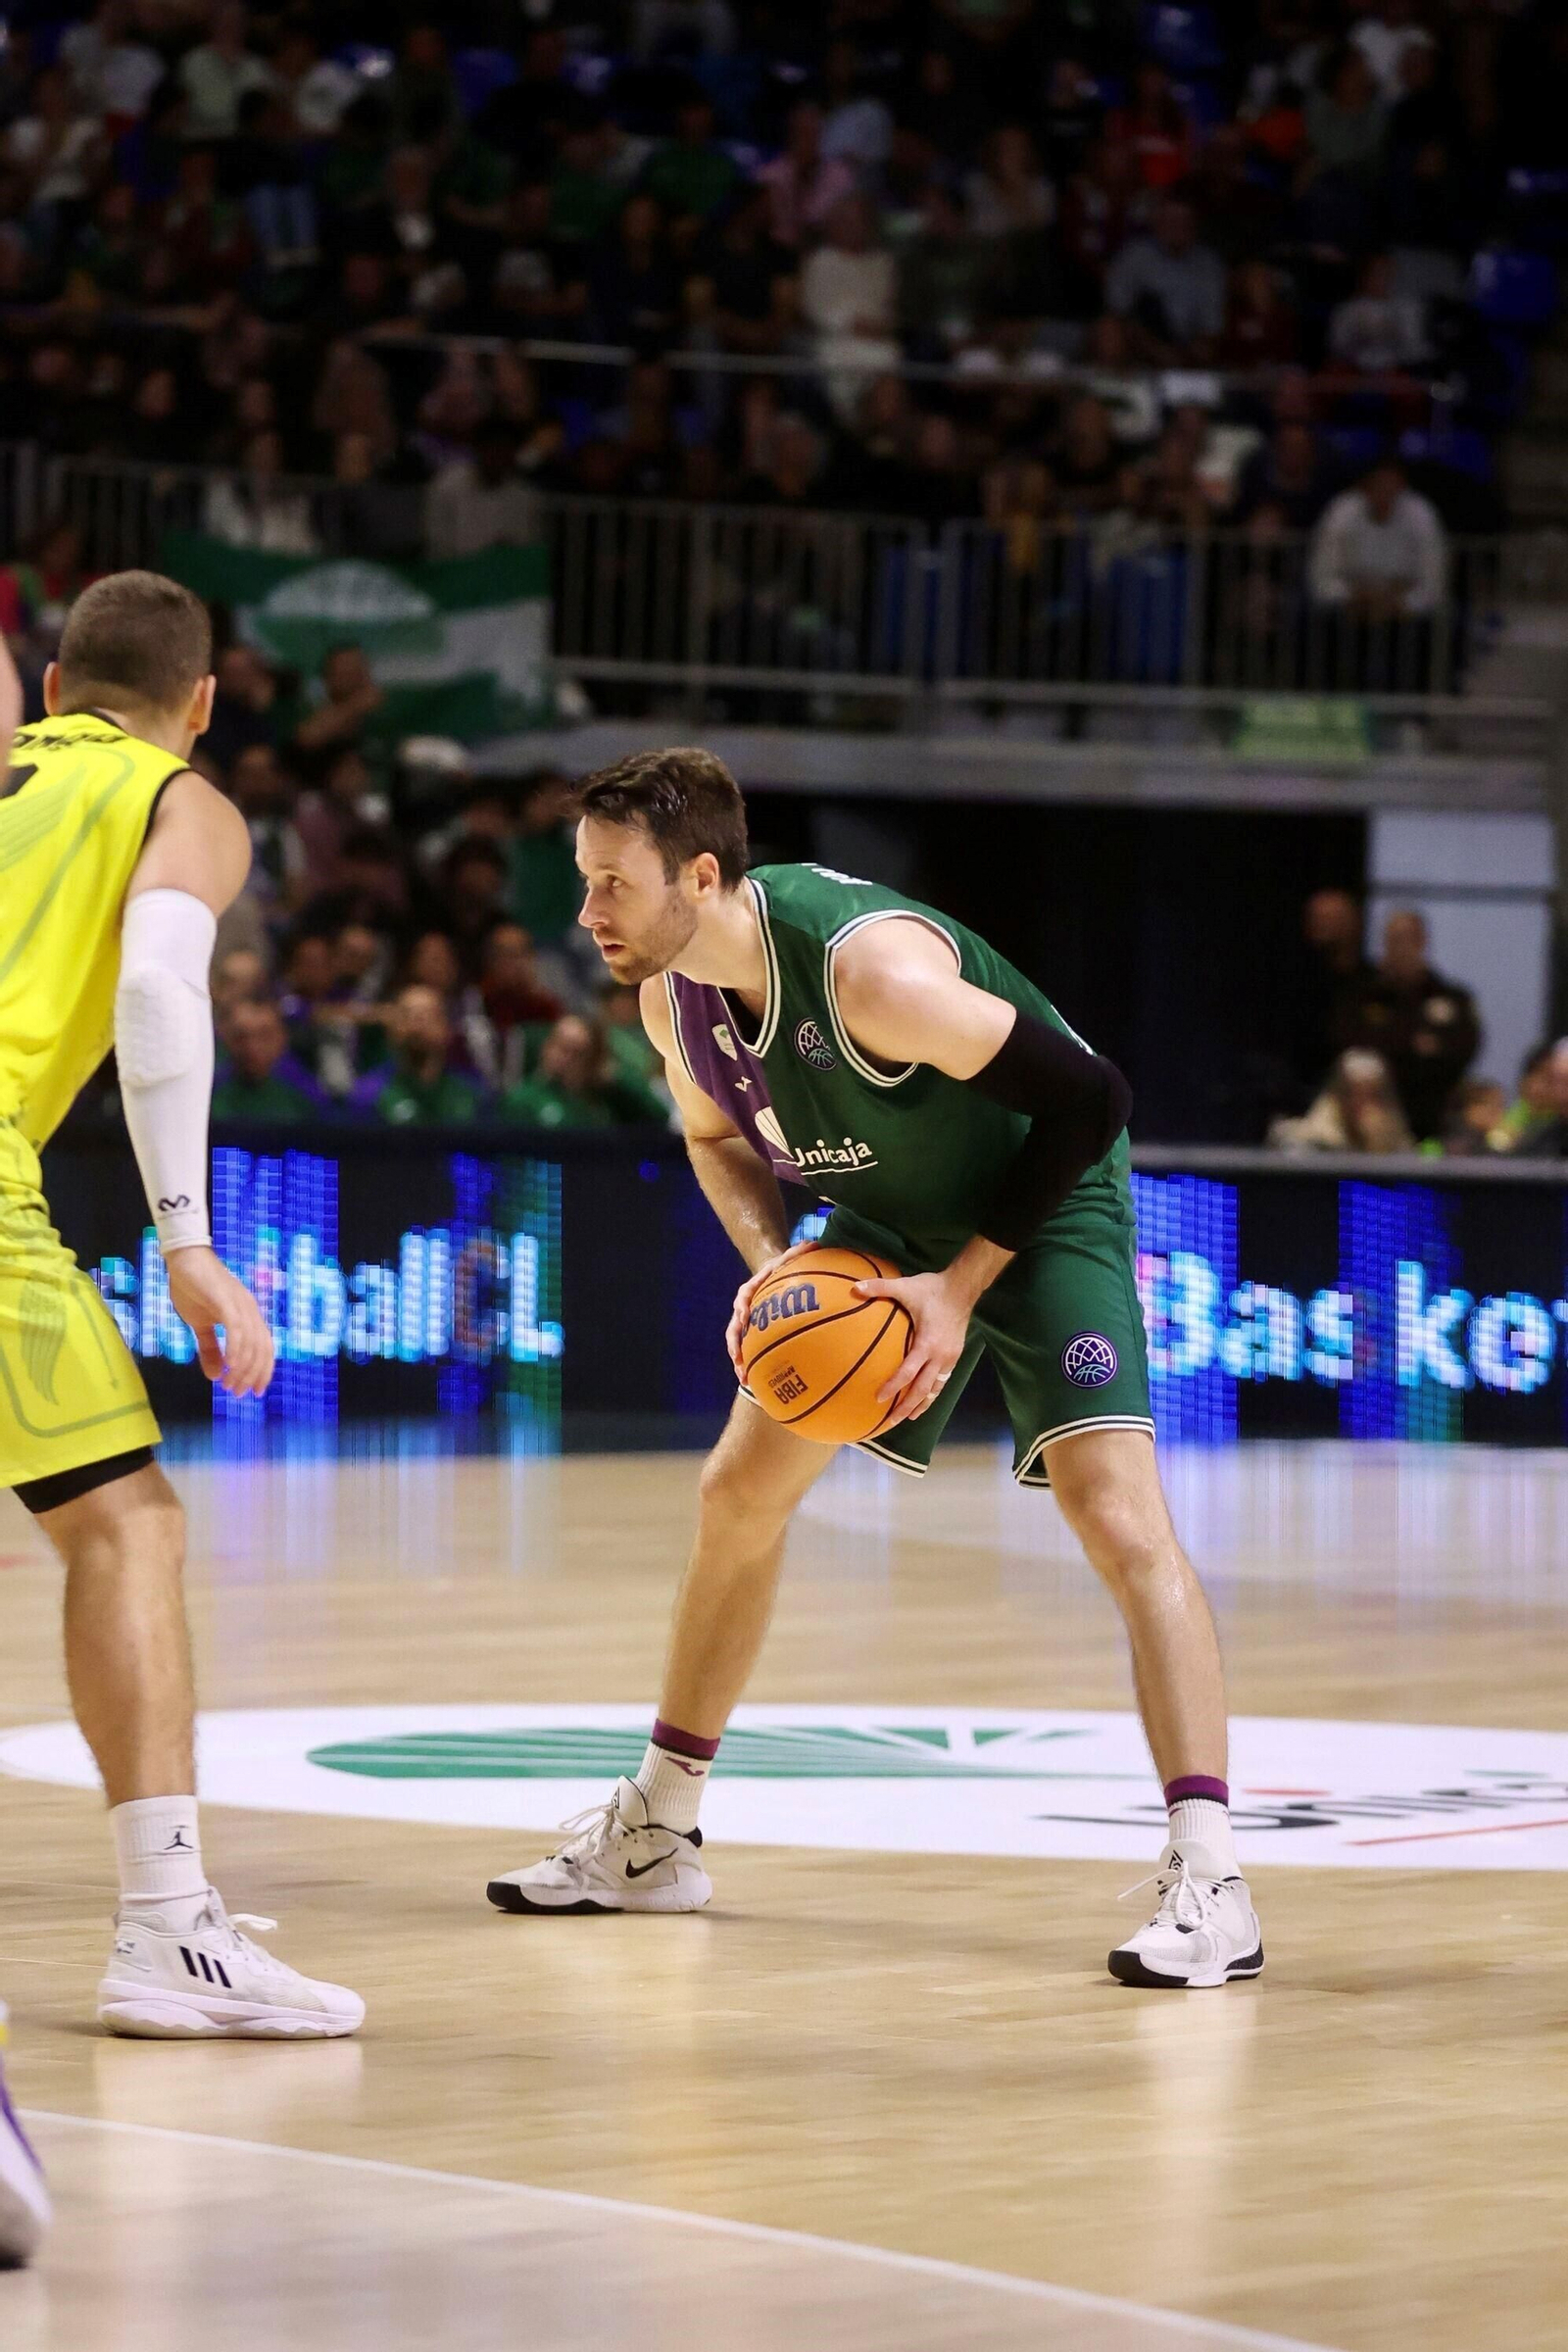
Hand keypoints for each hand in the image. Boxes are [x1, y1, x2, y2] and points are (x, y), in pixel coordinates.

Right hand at [164, 1246, 275, 1397]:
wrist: (183, 1260)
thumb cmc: (193, 1289)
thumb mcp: (200, 1325)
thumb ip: (209, 1349)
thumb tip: (214, 1375)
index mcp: (248, 1316)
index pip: (265, 1349)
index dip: (263, 1371)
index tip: (255, 1392)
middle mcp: (250, 1311)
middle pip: (262, 1349)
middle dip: (252, 1375)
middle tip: (237, 1393)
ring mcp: (240, 1304)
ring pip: (251, 1342)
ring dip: (243, 1368)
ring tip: (230, 1384)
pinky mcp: (225, 1299)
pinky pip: (237, 1327)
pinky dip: (236, 1348)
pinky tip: (230, 1366)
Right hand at [726, 1239, 813, 1376]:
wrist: (778, 1275)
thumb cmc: (788, 1267)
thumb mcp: (795, 1256)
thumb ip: (803, 1251)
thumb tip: (817, 1243)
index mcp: (754, 1287)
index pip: (744, 1294)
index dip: (743, 1305)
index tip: (743, 1316)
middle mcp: (747, 1306)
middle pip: (735, 1326)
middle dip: (735, 1343)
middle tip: (738, 1357)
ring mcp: (750, 1322)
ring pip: (738, 1343)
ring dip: (740, 1359)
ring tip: (743, 1378)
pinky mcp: (756, 1334)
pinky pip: (751, 1350)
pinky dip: (752, 1365)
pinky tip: (756, 1382)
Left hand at [853, 1267, 973, 1429]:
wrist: (963, 1288)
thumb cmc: (932, 1289)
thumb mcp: (905, 1286)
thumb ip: (879, 1287)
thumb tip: (853, 1288)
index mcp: (926, 1344)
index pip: (908, 1372)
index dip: (893, 1387)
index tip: (879, 1399)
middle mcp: (939, 1356)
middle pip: (922, 1390)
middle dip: (907, 1408)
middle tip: (891, 1422)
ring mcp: (949, 1358)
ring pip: (935, 1389)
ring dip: (922, 1405)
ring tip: (910, 1417)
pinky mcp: (955, 1355)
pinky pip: (943, 1380)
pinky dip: (933, 1392)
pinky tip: (926, 1397)